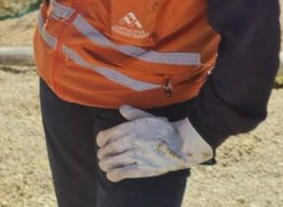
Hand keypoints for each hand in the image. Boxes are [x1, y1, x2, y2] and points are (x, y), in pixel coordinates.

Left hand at [96, 106, 212, 181]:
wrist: (182, 142)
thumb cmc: (164, 129)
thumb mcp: (147, 117)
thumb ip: (133, 113)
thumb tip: (122, 108)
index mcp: (129, 129)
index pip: (106, 135)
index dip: (100, 141)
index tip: (100, 144)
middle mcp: (131, 141)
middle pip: (108, 150)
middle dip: (102, 154)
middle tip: (102, 156)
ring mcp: (137, 155)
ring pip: (113, 162)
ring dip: (105, 165)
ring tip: (104, 165)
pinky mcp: (144, 168)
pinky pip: (124, 173)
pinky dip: (114, 174)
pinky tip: (111, 175)